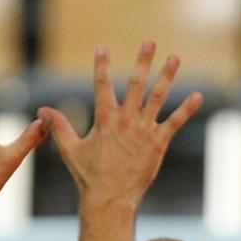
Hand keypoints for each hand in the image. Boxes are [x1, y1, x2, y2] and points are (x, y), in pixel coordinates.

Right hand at [38, 42, 202, 208]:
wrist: (110, 198)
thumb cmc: (89, 175)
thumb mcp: (70, 149)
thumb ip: (59, 126)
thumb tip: (42, 110)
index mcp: (104, 120)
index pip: (101, 85)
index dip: (102, 65)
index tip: (102, 47)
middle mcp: (125, 121)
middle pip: (135, 84)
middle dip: (142, 61)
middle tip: (150, 42)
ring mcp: (143, 131)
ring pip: (157, 97)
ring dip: (167, 77)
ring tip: (175, 58)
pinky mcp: (158, 143)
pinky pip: (175, 122)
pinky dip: (187, 109)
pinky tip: (198, 96)